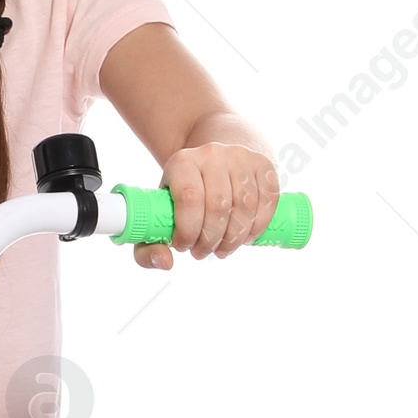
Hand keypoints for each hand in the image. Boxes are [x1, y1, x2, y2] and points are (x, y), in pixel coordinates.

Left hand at [132, 143, 279, 271]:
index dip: (188, 230)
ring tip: (223, 249)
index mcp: (182, 162)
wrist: (214, 157)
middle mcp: (212, 154)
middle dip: (211, 240)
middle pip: (219, 206)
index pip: (189, 198)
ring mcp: (241, 157)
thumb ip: (149, 246)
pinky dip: (258, 227)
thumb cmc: (183, 194)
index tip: (183, 245)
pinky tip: (246, 238)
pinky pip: (268, 201)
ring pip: (245, 207)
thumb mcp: (160, 213)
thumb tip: (166, 262)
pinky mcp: (263, 164)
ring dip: (235, 238)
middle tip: (203, 252)